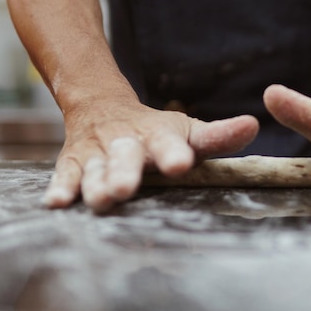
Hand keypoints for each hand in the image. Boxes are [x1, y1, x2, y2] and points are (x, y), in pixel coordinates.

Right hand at [44, 99, 258, 211]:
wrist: (103, 107)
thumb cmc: (154, 130)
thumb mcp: (185, 129)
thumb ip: (217, 136)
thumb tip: (253, 126)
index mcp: (157, 135)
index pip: (167, 142)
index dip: (172, 152)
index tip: (181, 163)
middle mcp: (126, 143)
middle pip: (125, 157)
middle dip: (126, 172)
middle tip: (127, 188)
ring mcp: (97, 153)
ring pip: (95, 168)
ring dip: (96, 183)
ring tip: (101, 198)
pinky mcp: (73, 162)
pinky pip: (66, 174)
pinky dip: (61, 188)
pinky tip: (57, 202)